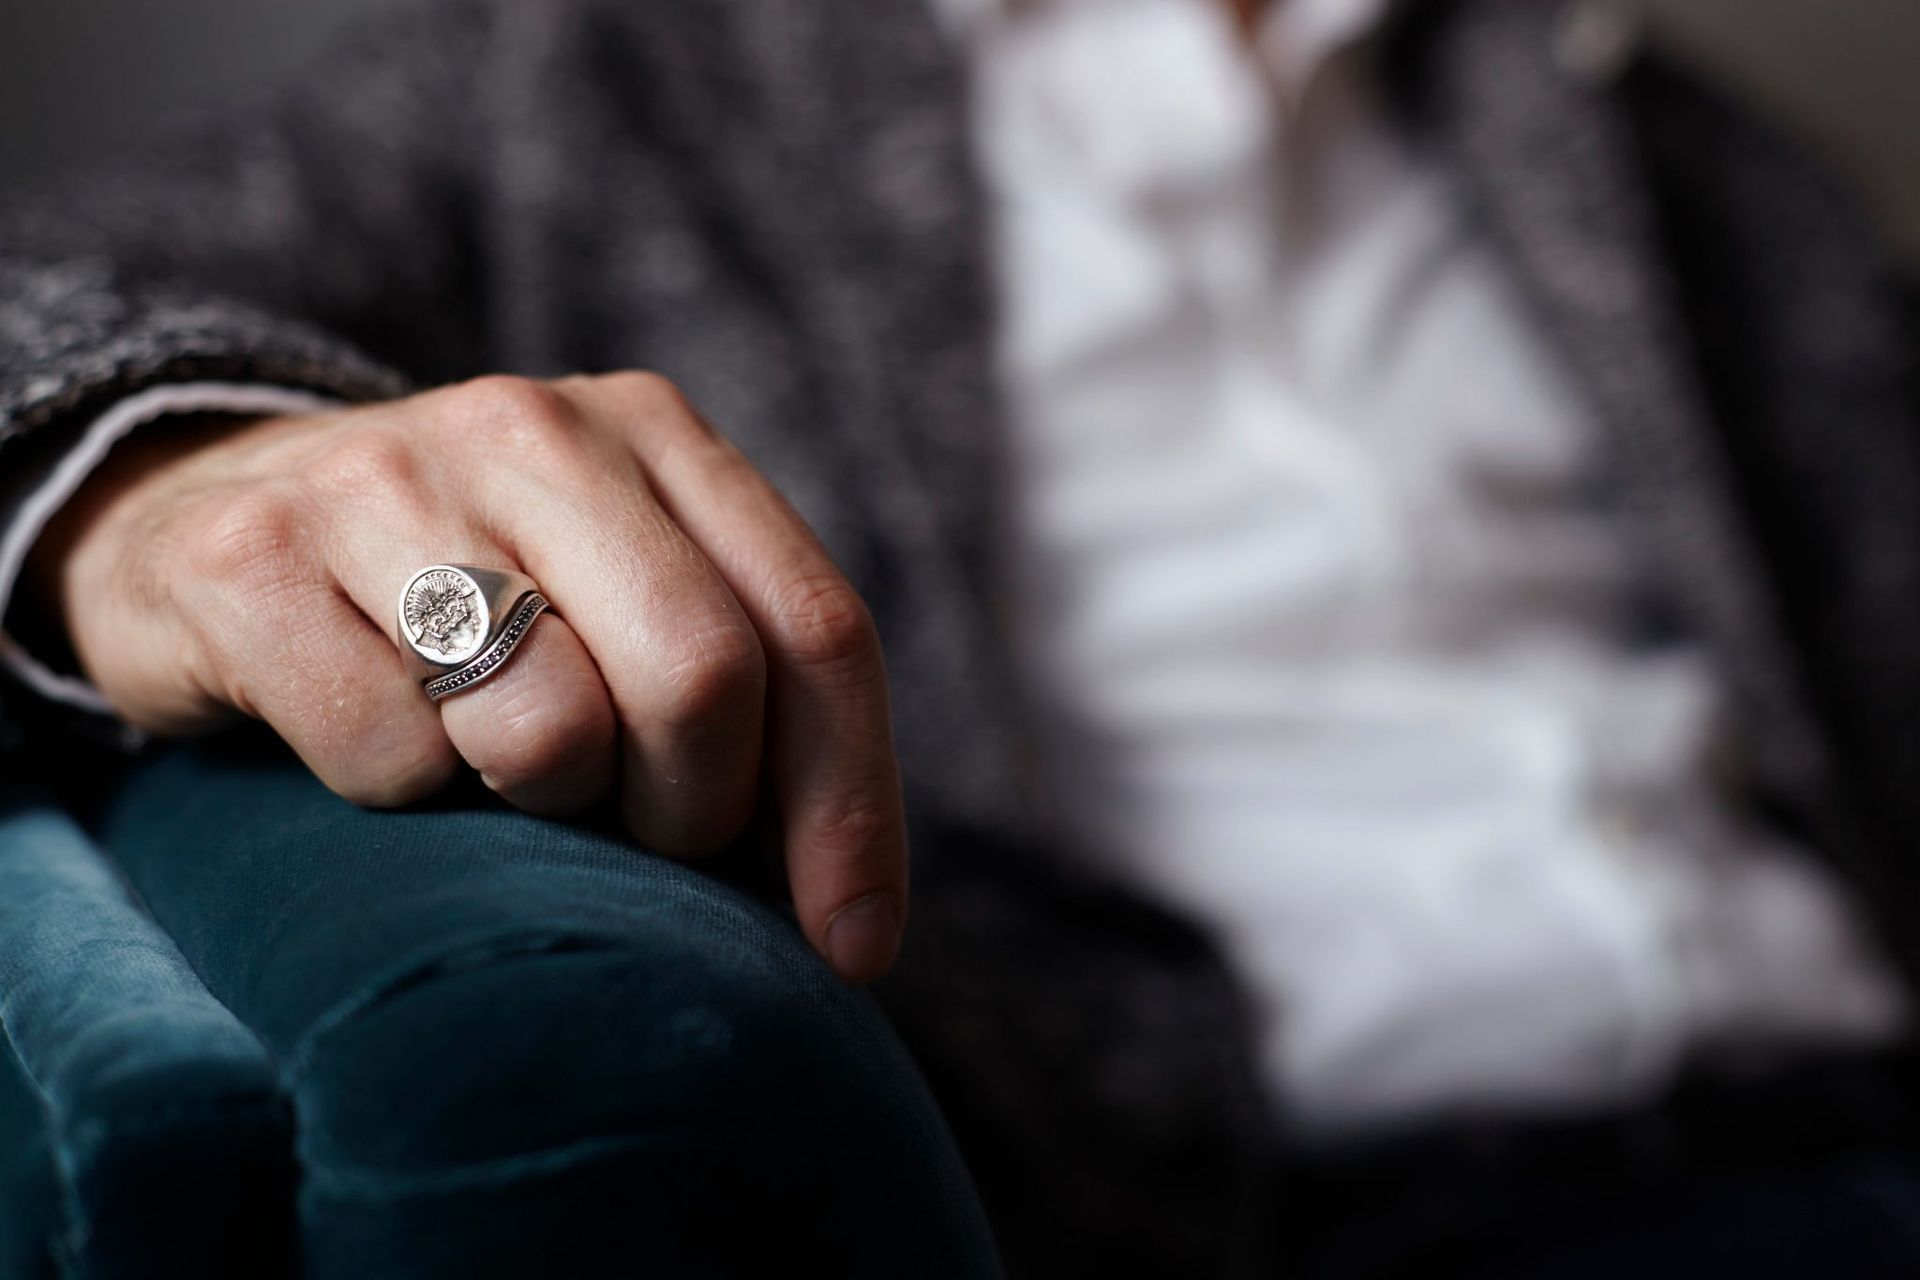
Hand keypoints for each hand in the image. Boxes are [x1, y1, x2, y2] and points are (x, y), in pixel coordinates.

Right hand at [30, 374, 906, 981]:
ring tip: (487, 754)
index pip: (816, 630)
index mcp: (658, 435)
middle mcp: (535, 430)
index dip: (852, 806)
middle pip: (703, 677)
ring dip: (537, 796)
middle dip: (692, 814)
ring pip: (550, 729)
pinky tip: (367, 722)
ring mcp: (385, 477)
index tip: (854, 945)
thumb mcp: (616, 598)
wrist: (200, 515)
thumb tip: (848, 913)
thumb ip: (738, 692)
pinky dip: (394, 793)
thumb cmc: (461, 600)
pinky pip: (389, 759)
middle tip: (634, 835)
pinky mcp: (252, 554)